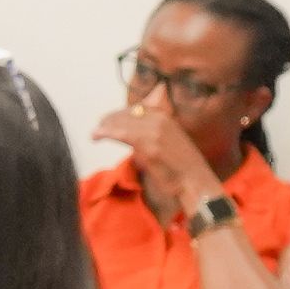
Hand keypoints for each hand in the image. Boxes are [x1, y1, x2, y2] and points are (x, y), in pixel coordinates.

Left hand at [92, 101, 220, 222]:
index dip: (118, 114)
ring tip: (94, 134)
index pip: (135, 109)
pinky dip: (105, 133)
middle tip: (98, 128)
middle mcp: (160, 119)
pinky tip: (96, 136)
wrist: (195, 180)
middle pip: (125, 114)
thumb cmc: (181, 166)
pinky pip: (121, 134)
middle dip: (108, 120)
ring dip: (104, 127)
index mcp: (165, 116)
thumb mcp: (168, 141)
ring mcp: (154, 131)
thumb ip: (151, 133)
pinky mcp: (148, 145)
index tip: (107, 120)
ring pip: (120, 122)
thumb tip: (129, 133)